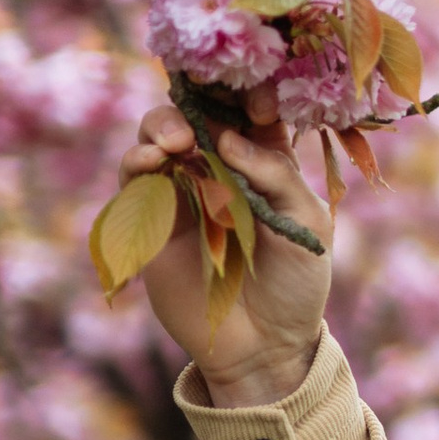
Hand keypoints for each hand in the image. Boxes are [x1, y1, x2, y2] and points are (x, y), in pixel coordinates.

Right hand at [120, 97, 334, 408]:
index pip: (247, 108)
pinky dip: (137, 160)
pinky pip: (134, 179)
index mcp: (265, 161)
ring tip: (175, 143)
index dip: (248, 93)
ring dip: (161, 127)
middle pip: (196, 112)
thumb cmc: (297, 282)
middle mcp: (220, 168)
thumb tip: (226, 139)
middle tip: (200, 122)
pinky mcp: (152, 222)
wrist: (265, 346)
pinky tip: (153, 161)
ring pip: (158, 137)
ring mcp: (183, 192)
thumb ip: (272, 175)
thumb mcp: (305, 223)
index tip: (258, 100)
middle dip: (195, 103)